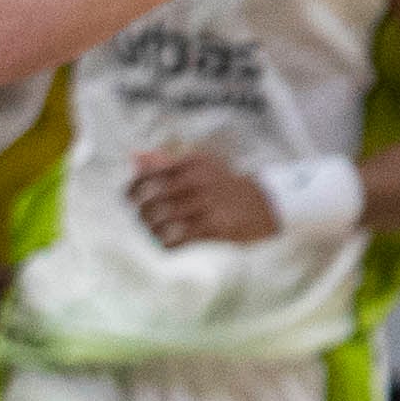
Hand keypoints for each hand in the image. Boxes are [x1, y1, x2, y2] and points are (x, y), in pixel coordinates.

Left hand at [129, 148, 279, 247]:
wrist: (269, 204)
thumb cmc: (226, 185)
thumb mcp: (201, 166)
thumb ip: (166, 161)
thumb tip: (134, 157)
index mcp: (192, 163)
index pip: (148, 176)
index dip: (132, 190)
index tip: (130, 200)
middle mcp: (199, 180)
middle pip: (151, 200)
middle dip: (142, 214)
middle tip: (145, 220)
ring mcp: (208, 204)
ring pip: (162, 220)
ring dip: (152, 230)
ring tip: (155, 232)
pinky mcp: (216, 226)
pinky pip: (178, 238)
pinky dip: (167, 243)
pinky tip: (168, 242)